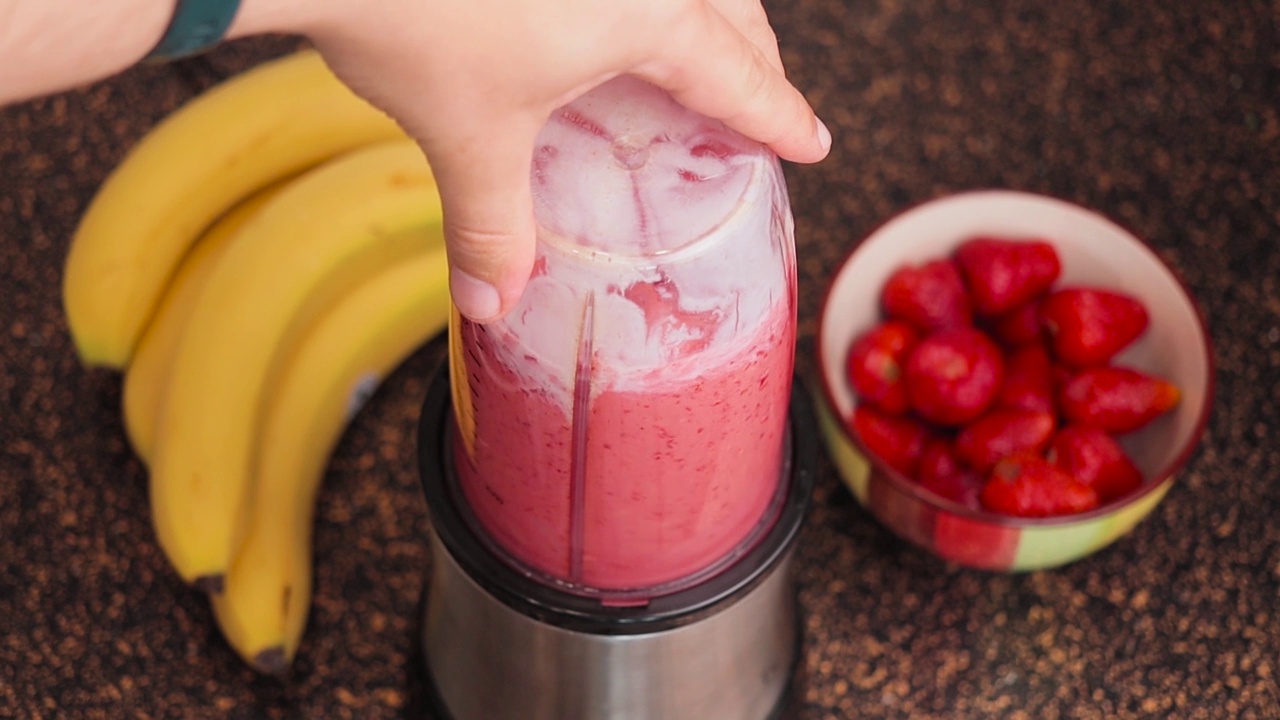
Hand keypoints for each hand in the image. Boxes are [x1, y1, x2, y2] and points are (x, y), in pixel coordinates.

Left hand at [302, 0, 830, 320]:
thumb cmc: (413, 14)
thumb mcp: (469, 135)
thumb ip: (490, 225)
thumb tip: (490, 299)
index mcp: (649, 9)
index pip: (739, 76)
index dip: (779, 116)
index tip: (812, 142)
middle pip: (731, 8)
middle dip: (755, 57)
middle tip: (757, 98)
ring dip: (703, 16)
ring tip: (692, 55)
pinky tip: (607, 17)